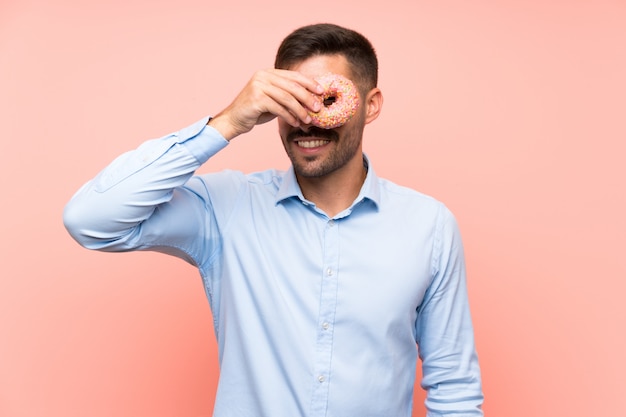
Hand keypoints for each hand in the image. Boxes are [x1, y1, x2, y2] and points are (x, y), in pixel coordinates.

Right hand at [208, 69, 323, 140]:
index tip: (322, 92)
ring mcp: (258, 86)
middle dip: (308, 98)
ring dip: (300, 110)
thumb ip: (288, 97)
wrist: (233, 120)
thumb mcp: (274, 100)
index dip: (309, 83)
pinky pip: (278, 108)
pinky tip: (295, 123)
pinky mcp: (256, 98)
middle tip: (318, 108)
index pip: (294, 76)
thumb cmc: (255, 111)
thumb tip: (312, 102)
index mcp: (269, 73)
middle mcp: (263, 76)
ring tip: (308, 120)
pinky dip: (289, 116)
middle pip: (292, 86)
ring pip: (287, 98)